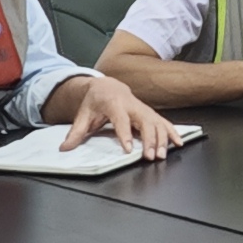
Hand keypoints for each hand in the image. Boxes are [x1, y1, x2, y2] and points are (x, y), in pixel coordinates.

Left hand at [56, 76, 182, 159]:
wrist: (108, 85)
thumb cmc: (96, 100)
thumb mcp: (83, 114)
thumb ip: (75, 132)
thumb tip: (64, 147)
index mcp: (114, 104)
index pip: (121, 120)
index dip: (125, 135)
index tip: (129, 149)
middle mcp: (132, 105)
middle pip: (144, 122)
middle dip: (149, 140)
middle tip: (150, 156)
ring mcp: (143, 109)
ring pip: (157, 123)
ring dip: (162, 140)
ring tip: (162, 155)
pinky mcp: (150, 113)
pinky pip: (164, 123)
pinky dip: (172, 133)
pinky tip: (178, 143)